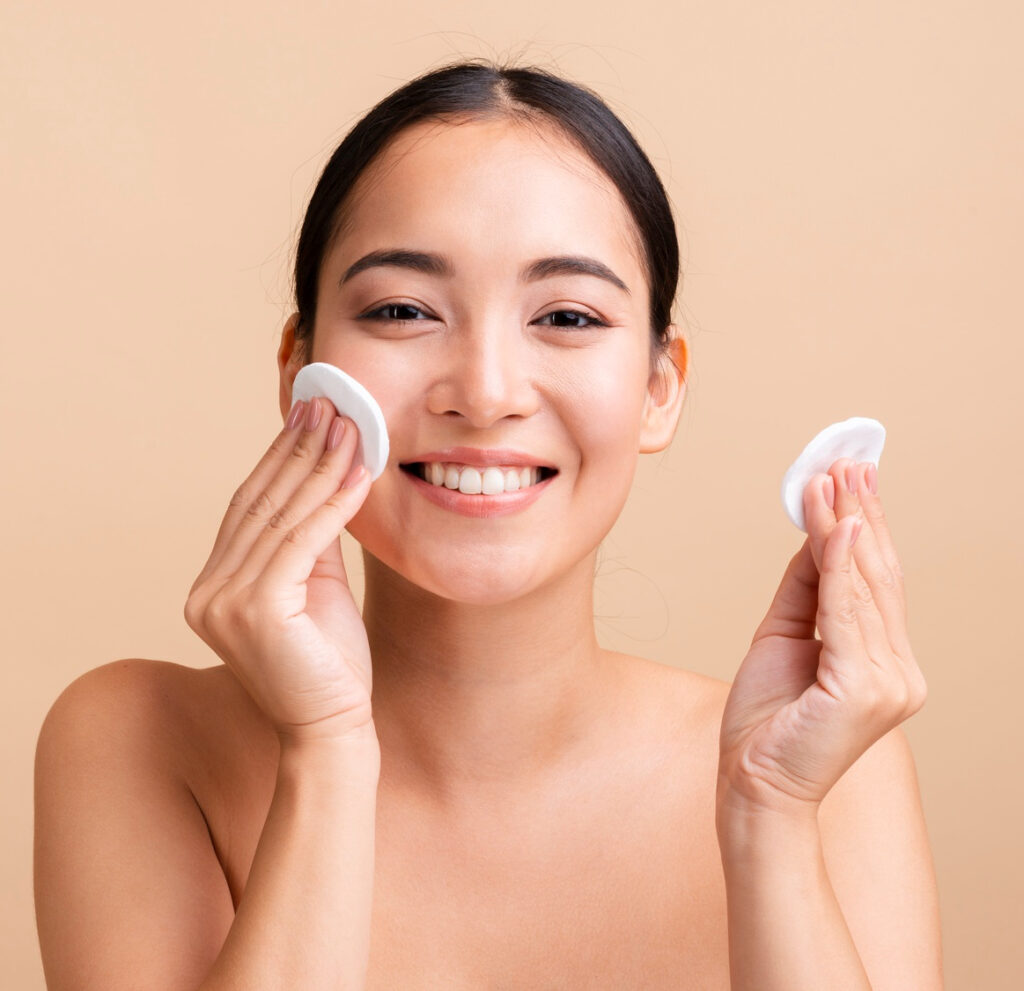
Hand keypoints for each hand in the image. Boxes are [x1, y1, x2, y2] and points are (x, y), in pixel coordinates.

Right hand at [184, 397, 375, 741]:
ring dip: (320, 465)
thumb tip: (324, 476)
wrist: (331, 728)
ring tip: (348, 424)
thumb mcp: (314, 587)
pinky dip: (334, 503)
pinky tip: (358, 472)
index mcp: (214, 586)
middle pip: (261, 503)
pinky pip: (303, 541)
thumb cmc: (328, 662)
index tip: (307, 415)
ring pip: (282, 516)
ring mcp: (224, 602)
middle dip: (298, 448)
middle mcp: (208, 592)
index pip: (249, 506)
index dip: (279, 457)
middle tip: (328, 402)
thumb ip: (308, 538)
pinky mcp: (256, 610)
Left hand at [717, 458, 926, 817]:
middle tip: (849, 462)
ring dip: (844, 525)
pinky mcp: (863, 690)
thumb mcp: (786, 637)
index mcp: (885, 662)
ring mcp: (889, 683)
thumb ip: (808, 589)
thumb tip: (819, 536)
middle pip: (878, 576)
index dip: (866, 526)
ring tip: (833, 478)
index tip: (854, 477)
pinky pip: (847, 613)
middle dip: (860, 514)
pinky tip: (835, 526)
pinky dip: (840, 565)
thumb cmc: (766, 719)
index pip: (876, 581)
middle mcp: (899, 672)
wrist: (752, 784)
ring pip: (863, 586)